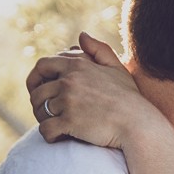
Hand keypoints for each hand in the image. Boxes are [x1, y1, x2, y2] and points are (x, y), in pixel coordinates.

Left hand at [26, 34, 168, 150]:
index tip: (38, 89)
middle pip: (37, 91)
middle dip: (37, 102)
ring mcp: (68, 101)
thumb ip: (99, 49)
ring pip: (40, 111)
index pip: (42, 65)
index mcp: (77, 65)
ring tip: (54, 126)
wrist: (138, 123)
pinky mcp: (70, 122)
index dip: (35, 78)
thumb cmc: (130, 98)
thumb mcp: (117, 68)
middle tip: (45, 112)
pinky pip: (46, 129)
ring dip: (43, 120)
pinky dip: (49, 136)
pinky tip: (58, 138)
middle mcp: (69, 81)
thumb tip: (81, 35)